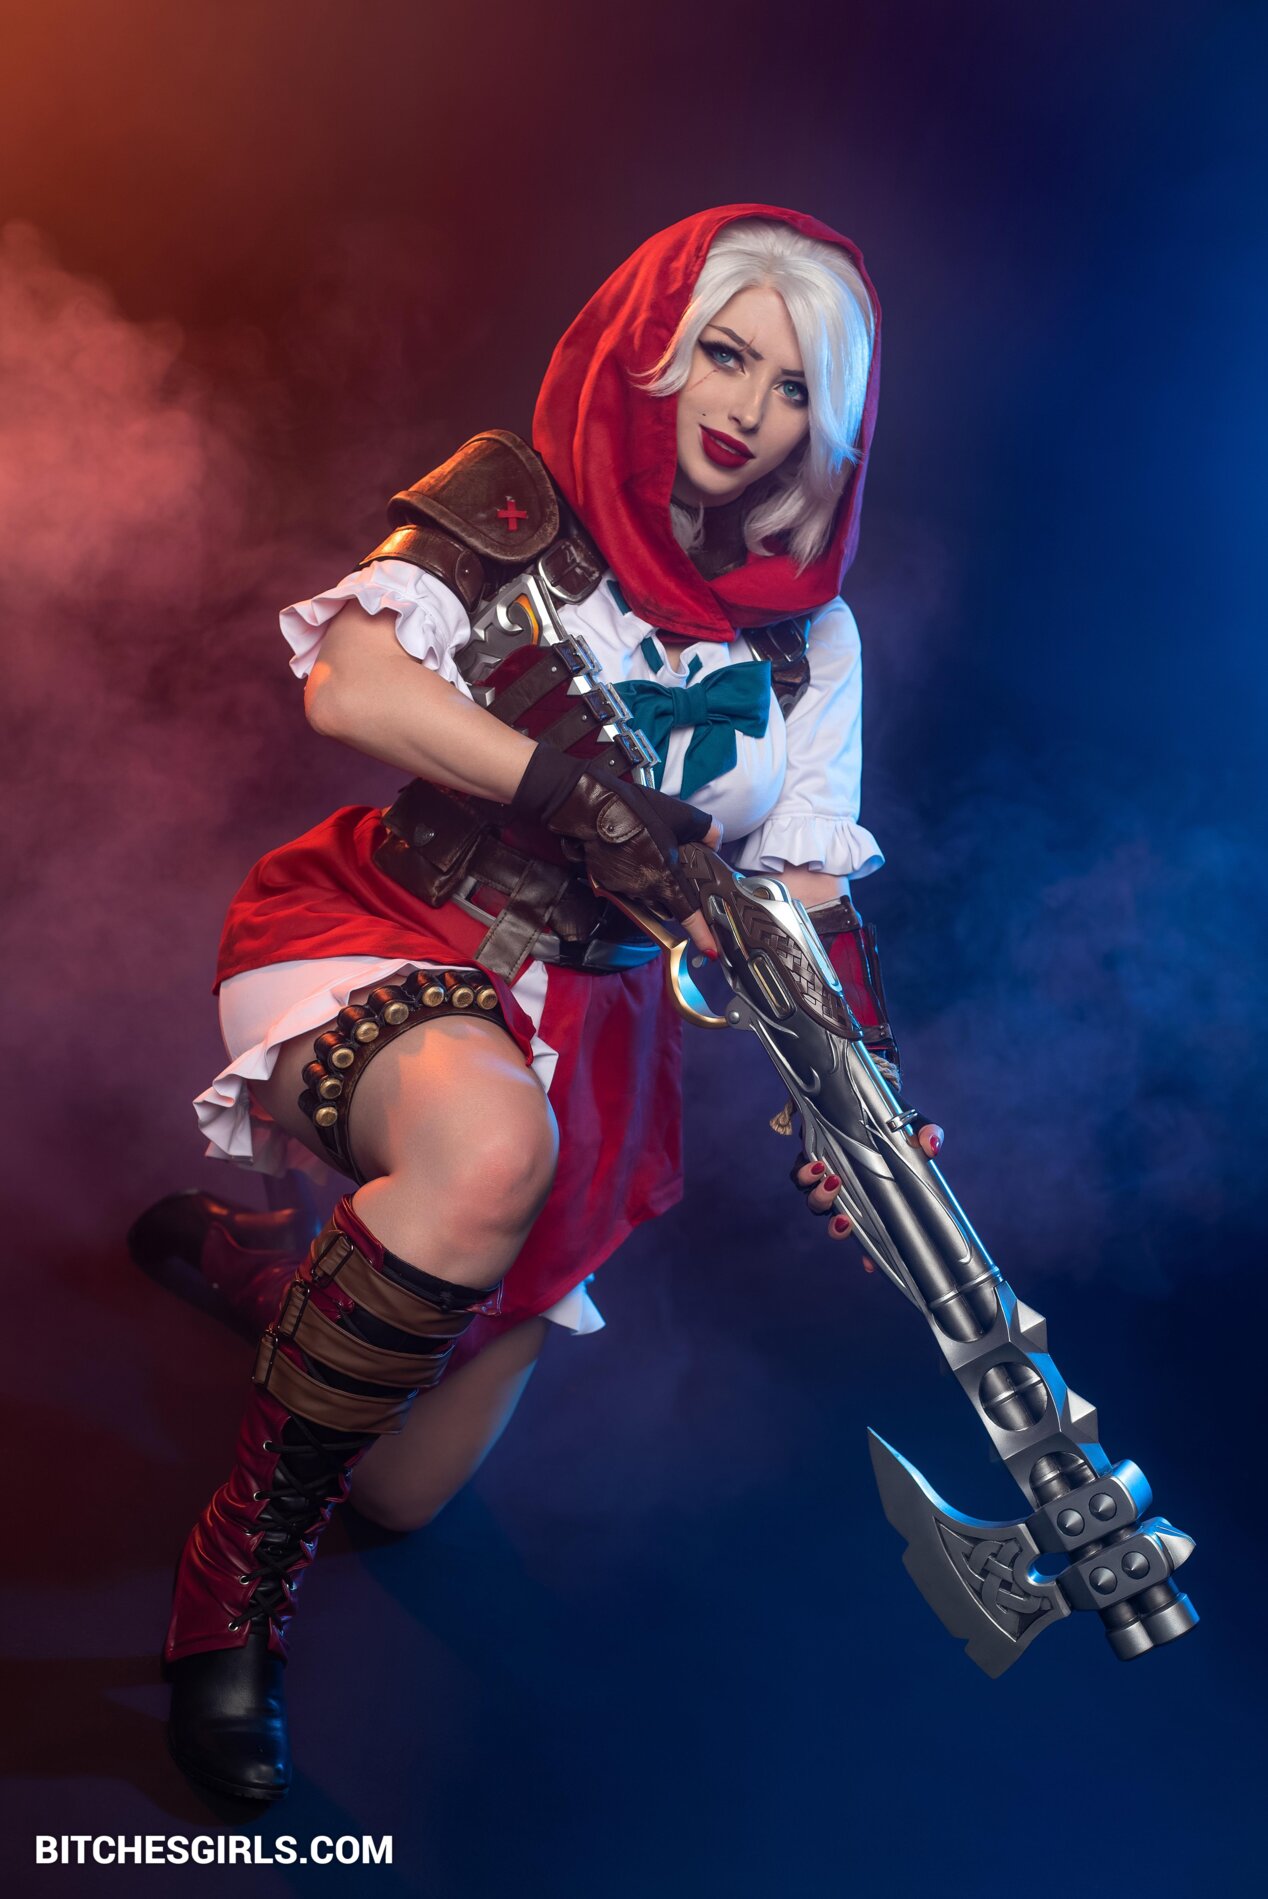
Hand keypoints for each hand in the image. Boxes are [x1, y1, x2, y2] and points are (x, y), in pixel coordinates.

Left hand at [796, 1121, 944, 1266]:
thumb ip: (926, 1137)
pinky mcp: (808, 1159)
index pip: (871, 1233)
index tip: (871, 1265)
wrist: (858, 1098)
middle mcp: (848, 1194)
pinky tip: (816, 1166)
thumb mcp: (912, 1130)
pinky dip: (805, 1174)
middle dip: (839, 1229)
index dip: (870, 1253)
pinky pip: (799, 1175)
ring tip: (832, 1182)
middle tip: (845, 1220)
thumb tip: (932, 1146)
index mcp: (873, 1197)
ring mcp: (826, 1179)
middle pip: (837, 1224)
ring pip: (815, 1202)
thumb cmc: (889, 1124)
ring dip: (821, 1199)